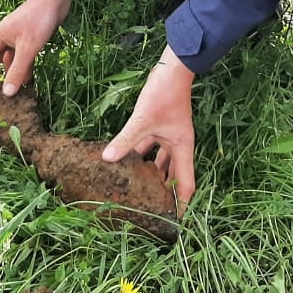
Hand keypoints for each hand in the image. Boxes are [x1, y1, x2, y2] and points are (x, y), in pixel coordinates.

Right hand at [0, 0, 70, 95]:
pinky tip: (27, 82)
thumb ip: (17, 71)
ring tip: (12, 94)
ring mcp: (15, 39)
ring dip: (10, 76)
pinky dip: (22, 69)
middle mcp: (2, 38)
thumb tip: (7, 93)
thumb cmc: (38, 20)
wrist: (55, 0)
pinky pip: (21, 58)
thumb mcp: (27, 49)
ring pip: (8, 62)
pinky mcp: (27, 40)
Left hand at [103, 45, 196, 214]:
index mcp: (182, 148)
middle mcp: (178, 145)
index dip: (182, 204)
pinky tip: (128, 162)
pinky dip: (143, 156)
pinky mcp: (160, 126)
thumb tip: (107, 158)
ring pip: (162, 163)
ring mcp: (170, 136)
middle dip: (165, 193)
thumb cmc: (164, 94)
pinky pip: (152, 148)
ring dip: (152, 176)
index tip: (177, 223)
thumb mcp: (143, 120)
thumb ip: (125, 139)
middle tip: (154, 212)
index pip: (186, 184)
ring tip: (139, 192)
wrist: (172, 69)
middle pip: (174, 176)